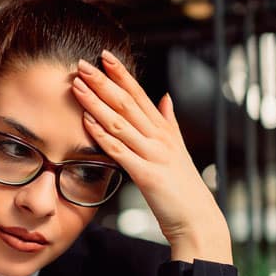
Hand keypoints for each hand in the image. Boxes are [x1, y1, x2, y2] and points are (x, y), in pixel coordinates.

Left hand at [71, 50, 232, 264]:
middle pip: (127, 103)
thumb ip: (170, 122)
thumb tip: (166, 97)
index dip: (121, 74)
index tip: (105, 56)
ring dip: (96, 102)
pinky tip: (88, 122)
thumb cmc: (184, 188)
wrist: (197, 219)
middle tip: (82, 63)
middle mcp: (160, 137)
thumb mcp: (178, 149)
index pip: (140, 95)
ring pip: (120, 122)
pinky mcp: (147, 175)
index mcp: (165, 130)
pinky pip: (120, 152)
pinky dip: (103, 136)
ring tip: (77, 86)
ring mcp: (154, 155)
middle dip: (103, 81)